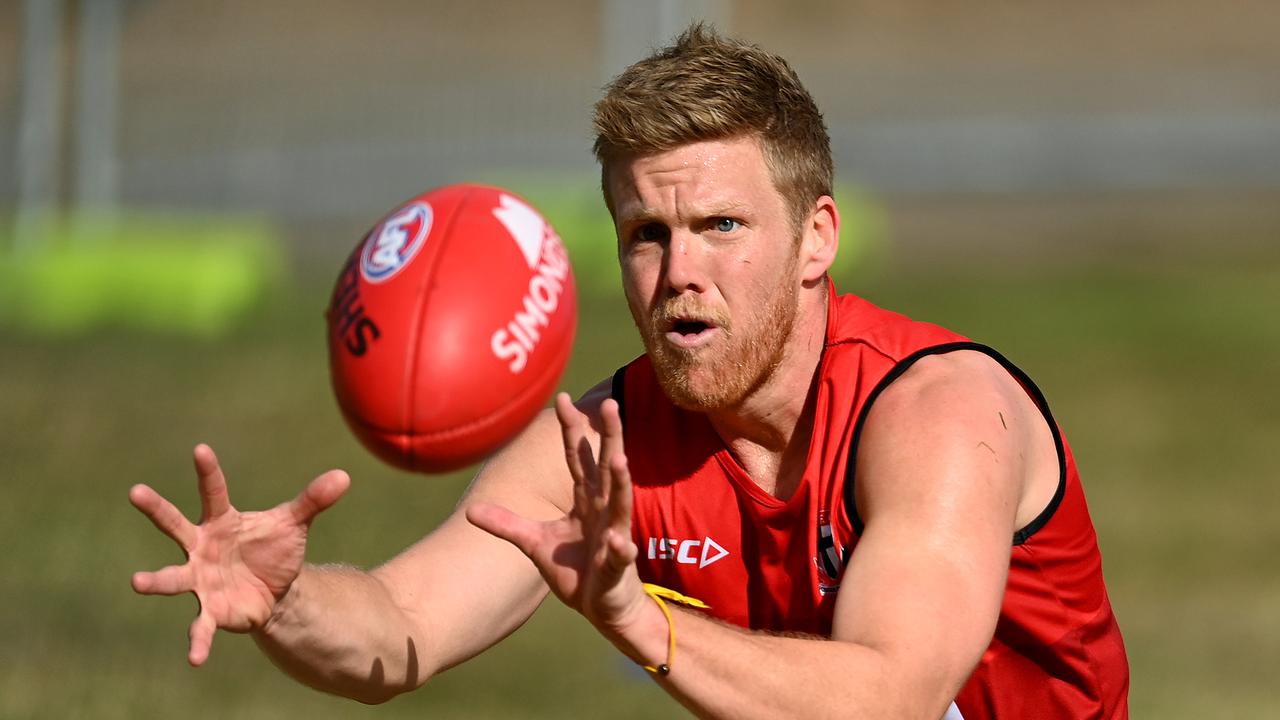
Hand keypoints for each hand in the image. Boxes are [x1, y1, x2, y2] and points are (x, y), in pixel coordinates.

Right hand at [130, 444, 349, 665]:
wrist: (275, 589)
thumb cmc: (274, 548)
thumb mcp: (294, 524)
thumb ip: (313, 500)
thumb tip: (344, 476)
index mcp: (221, 521)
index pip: (214, 491)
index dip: (208, 471)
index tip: (201, 449)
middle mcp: (202, 546)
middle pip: (175, 524)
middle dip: (156, 509)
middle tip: (136, 491)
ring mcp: (200, 577)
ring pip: (173, 576)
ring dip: (157, 580)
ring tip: (137, 581)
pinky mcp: (209, 609)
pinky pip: (199, 626)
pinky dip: (197, 641)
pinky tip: (194, 658)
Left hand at [467, 393, 648, 636]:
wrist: (604, 609)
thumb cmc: (576, 571)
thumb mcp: (534, 544)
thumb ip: (507, 524)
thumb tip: (469, 510)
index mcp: (586, 501)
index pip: (579, 458)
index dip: (572, 430)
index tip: (563, 398)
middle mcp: (603, 511)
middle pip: (607, 466)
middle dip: (611, 437)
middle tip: (611, 404)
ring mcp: (614, 536)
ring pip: (620, 504)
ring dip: (620, 482)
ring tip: (620, 460)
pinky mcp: (618, 567)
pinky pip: (620, 554)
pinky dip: (619, 547)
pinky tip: (616, 540)